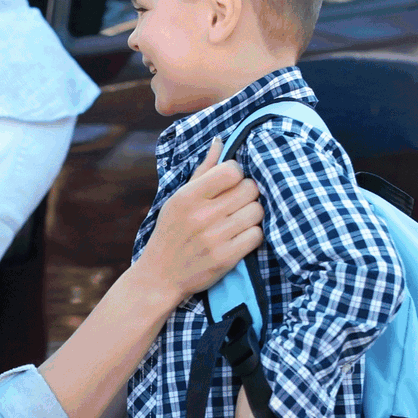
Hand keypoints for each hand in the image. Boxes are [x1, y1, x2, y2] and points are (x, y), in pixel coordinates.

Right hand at [140, 139, 263, 299]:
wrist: (160, 276)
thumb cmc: (171, 232)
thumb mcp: (178, 199)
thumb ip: (203, 170)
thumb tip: (220, 141)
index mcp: (188, 196)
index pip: (232, 170)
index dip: (236, 174)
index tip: (230, 183)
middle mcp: (201, 215)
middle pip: (250, 189)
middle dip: (247, 193)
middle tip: (237, 203)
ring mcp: (214, 238)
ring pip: (257, 211)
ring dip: (252, 214)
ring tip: (239, 220)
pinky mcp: (226, 258)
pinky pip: (257, 235)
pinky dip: (253, 234)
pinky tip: (240, 236)